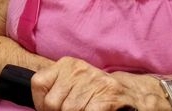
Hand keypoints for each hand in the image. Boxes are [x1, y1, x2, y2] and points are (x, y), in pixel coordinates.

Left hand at [31, 57, 167, 110]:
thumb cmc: (96, 92)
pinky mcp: (109, 94)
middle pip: (53, 102)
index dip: (41, 103)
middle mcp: (79, 69)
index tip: (48, 110)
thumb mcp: (73, 83)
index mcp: (67, 64)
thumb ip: (56, 89)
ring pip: (69, 110)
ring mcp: (95, 81)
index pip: (38, 83)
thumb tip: (42, 106)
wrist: (132, 94)